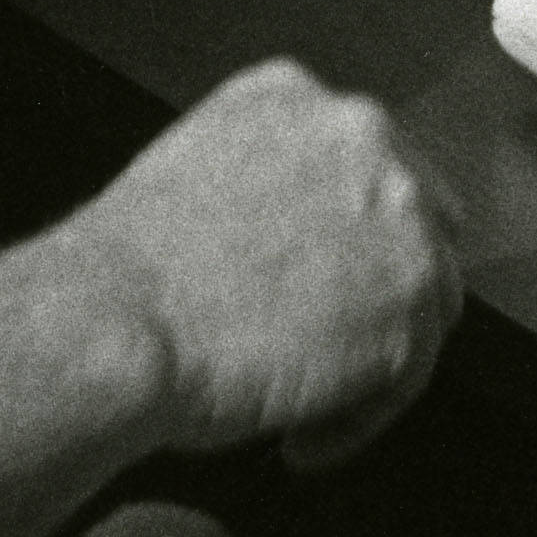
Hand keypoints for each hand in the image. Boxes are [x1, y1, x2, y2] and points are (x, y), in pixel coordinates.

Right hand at [58, 58, 461, 466]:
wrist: (114, 323)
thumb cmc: (126, 277)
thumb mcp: (196, 173)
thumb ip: (268, 182)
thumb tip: (302, 241)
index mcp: (297, 97)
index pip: (366, 168)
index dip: (348, 243)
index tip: (316, 293)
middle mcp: (362, 137)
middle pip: (419, 226)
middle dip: (379, 295)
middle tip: (324, 354)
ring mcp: (400, 214)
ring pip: (422, 304)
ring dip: (368, 365)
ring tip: (300, 411)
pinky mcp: (411, 299)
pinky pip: (408, 376)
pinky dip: (357, 420)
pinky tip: (299, 440)